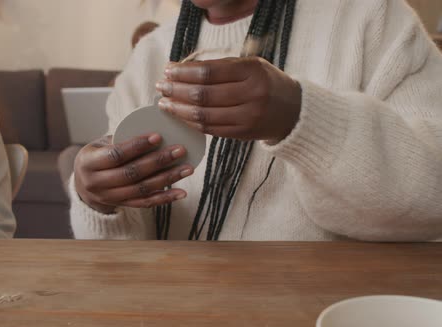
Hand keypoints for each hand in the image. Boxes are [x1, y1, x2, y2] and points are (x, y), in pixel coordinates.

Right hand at [74, 134, 193, 213]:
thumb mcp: (101, 144)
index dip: (137, 146)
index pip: (115, 154)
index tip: (158, 136)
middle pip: (131, 173)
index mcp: (88, 162)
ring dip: (167, 179)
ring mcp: (109, 197)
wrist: (83, 183)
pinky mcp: (121, 206)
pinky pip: (145, 203)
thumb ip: (122, 138)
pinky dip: (165, 198)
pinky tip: (181, 192)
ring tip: (187, 169)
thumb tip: (155, 125)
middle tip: (180, 150)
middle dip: (158, 161)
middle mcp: (96, 183)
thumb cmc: (98, 155)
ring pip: (141, 189)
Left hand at [156, 57, 301, 143]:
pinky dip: (190, 123)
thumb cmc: (264, 82)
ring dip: (178, 109)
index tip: (167, 70)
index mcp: (252, 71)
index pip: (208, 72)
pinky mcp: (243, 134)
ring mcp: (247, 117)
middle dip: (176, 91)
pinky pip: (210, 129)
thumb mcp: (249, 65)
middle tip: (160, 87)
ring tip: (164, 103)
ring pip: (203, 115)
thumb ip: (220, 66)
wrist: (292, 111)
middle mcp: (251, 95)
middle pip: (203, 94)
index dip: (184, 72)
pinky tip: (179, 116)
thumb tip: (180, 71)